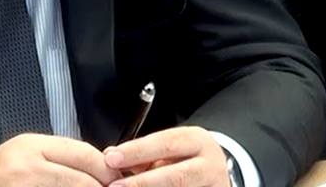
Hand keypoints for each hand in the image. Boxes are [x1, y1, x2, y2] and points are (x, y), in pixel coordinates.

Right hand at [0, 134, 120, 186]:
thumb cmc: (1, 171)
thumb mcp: (28, 151)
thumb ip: (61, 155)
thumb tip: (103, 165)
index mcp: (31, 147)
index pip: (82, 153)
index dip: (106, 168)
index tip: (117, 176)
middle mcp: (25, 169)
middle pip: (80, 179)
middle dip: (100, 186)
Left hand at [103, 126, 230, 186]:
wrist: (214, 177)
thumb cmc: (185, 161)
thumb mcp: (170, 150)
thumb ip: (143, 153)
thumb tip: (111, 155)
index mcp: (199, 142)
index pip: (167, 143)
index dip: (138, 151)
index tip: (111, 158)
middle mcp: (211, 166)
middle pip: (176, 176)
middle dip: (142, 183)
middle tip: (114, 186)